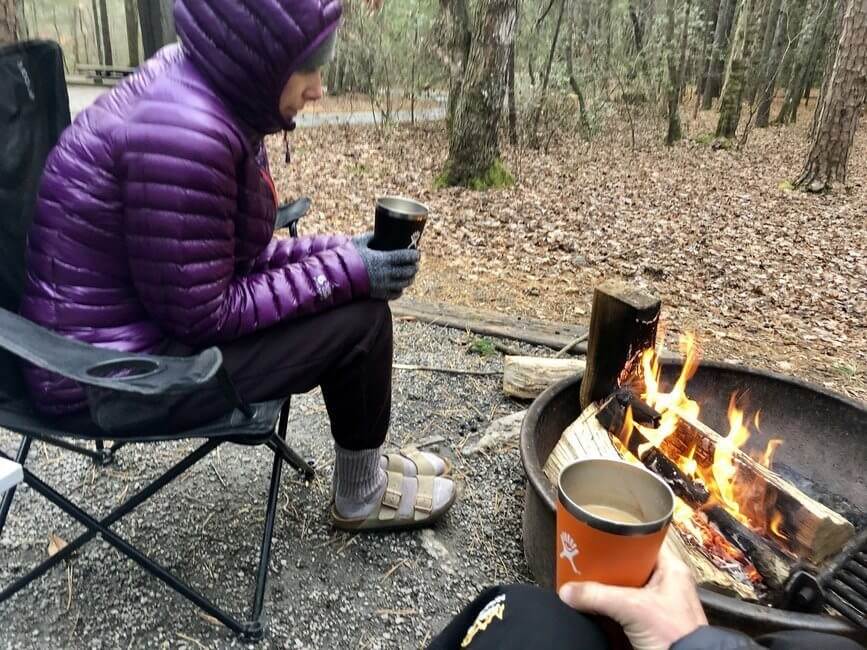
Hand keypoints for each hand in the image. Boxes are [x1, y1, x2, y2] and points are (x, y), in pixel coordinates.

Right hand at [352, 232, 420, 300]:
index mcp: (382, 259)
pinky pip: (395, 294)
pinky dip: (400, 290)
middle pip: (408, 271)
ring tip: (410, 274)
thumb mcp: (359, 242)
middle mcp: (385, 273)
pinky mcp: (379, 294)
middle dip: (414, 267)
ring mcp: (383, 285)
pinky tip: (400, 286)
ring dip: (409, 278)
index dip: (414, 255)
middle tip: (415, 263)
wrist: (338, 275)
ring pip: (404, 283)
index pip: (405, 257)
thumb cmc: (347, 257)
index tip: (417, 253)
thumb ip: (371, 237)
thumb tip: (379, 234)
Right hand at [558, 542, 707, 649]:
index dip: (621, 537)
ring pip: (626, 586)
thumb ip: (598, 596)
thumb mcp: (633, 607)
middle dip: (608, 565)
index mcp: (672, 569)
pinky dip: (610, 605)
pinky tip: (596, 603)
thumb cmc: (677, 635)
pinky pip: (625, 606)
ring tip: (587, 578)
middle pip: (630, 565)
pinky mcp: (649, 622)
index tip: (599, 535)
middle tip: (587, 558)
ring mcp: (658, 604)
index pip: (643, 541)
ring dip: (608, 586)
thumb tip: (569, 590)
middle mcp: (666, 583)